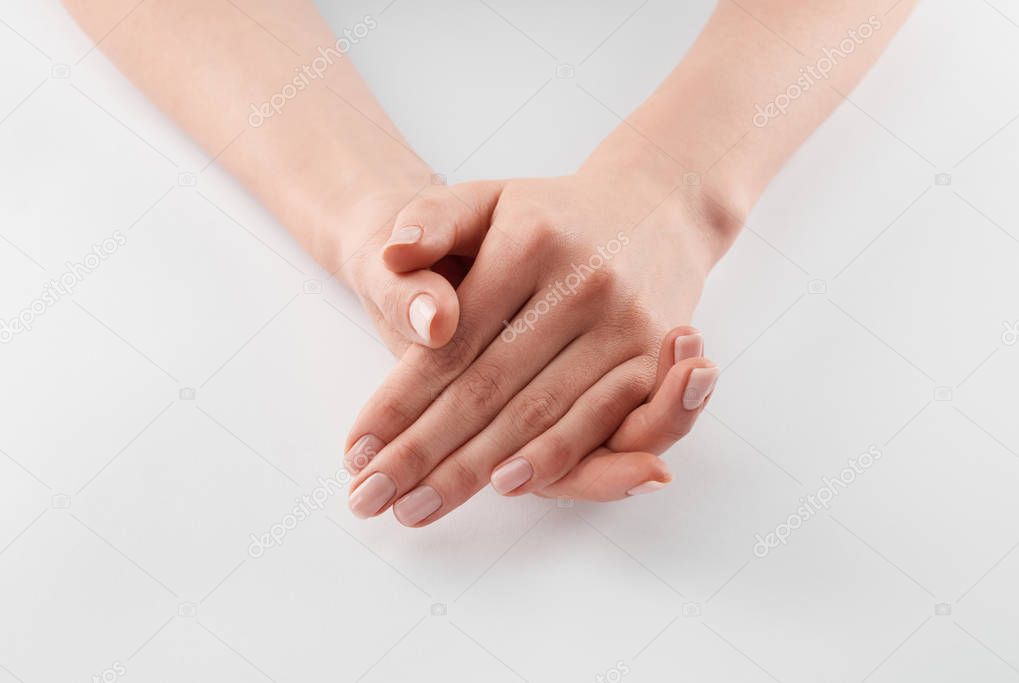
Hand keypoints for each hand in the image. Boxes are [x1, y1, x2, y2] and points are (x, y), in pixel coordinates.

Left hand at [344, 158, 736, 525]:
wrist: (656, 207)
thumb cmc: (552, 214)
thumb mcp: (487, 197)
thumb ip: (432, 219)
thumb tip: (392, 255)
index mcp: (529, 243)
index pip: (450, 341)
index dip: (398, 402)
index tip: (355, 449)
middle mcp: (582, 285)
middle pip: (486, 389)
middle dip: (422, 454)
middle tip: (368, 499)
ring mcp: (624, 323)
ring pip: (537, 415)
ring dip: (473, 471)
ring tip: (416, 508)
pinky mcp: (653, 356)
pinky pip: (600, 421)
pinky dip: (552, 460)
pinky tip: (507, 488)